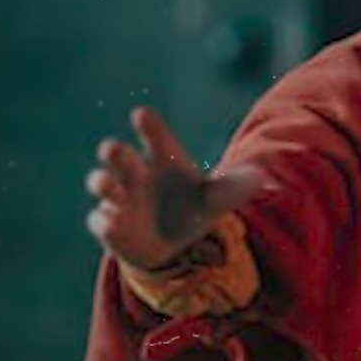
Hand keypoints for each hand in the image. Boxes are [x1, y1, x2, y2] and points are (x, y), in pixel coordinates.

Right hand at [86, 106, 266, 270]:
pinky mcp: (109, 225)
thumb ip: (233, 188)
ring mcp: (118, 197)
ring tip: (106, 183)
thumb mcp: (215, 199)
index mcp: (162, 158)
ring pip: (101, 183)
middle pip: (119, 155)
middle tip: (113, 149)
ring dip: (101, 182)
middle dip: (115, 152)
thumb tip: (259, 177)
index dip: (149, 126)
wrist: (172, 245)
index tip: (141, 115)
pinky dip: (104, 220)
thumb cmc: (191, 208)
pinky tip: (111, 222)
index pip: (155, 135)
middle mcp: (135, 172)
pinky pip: (101, 220)